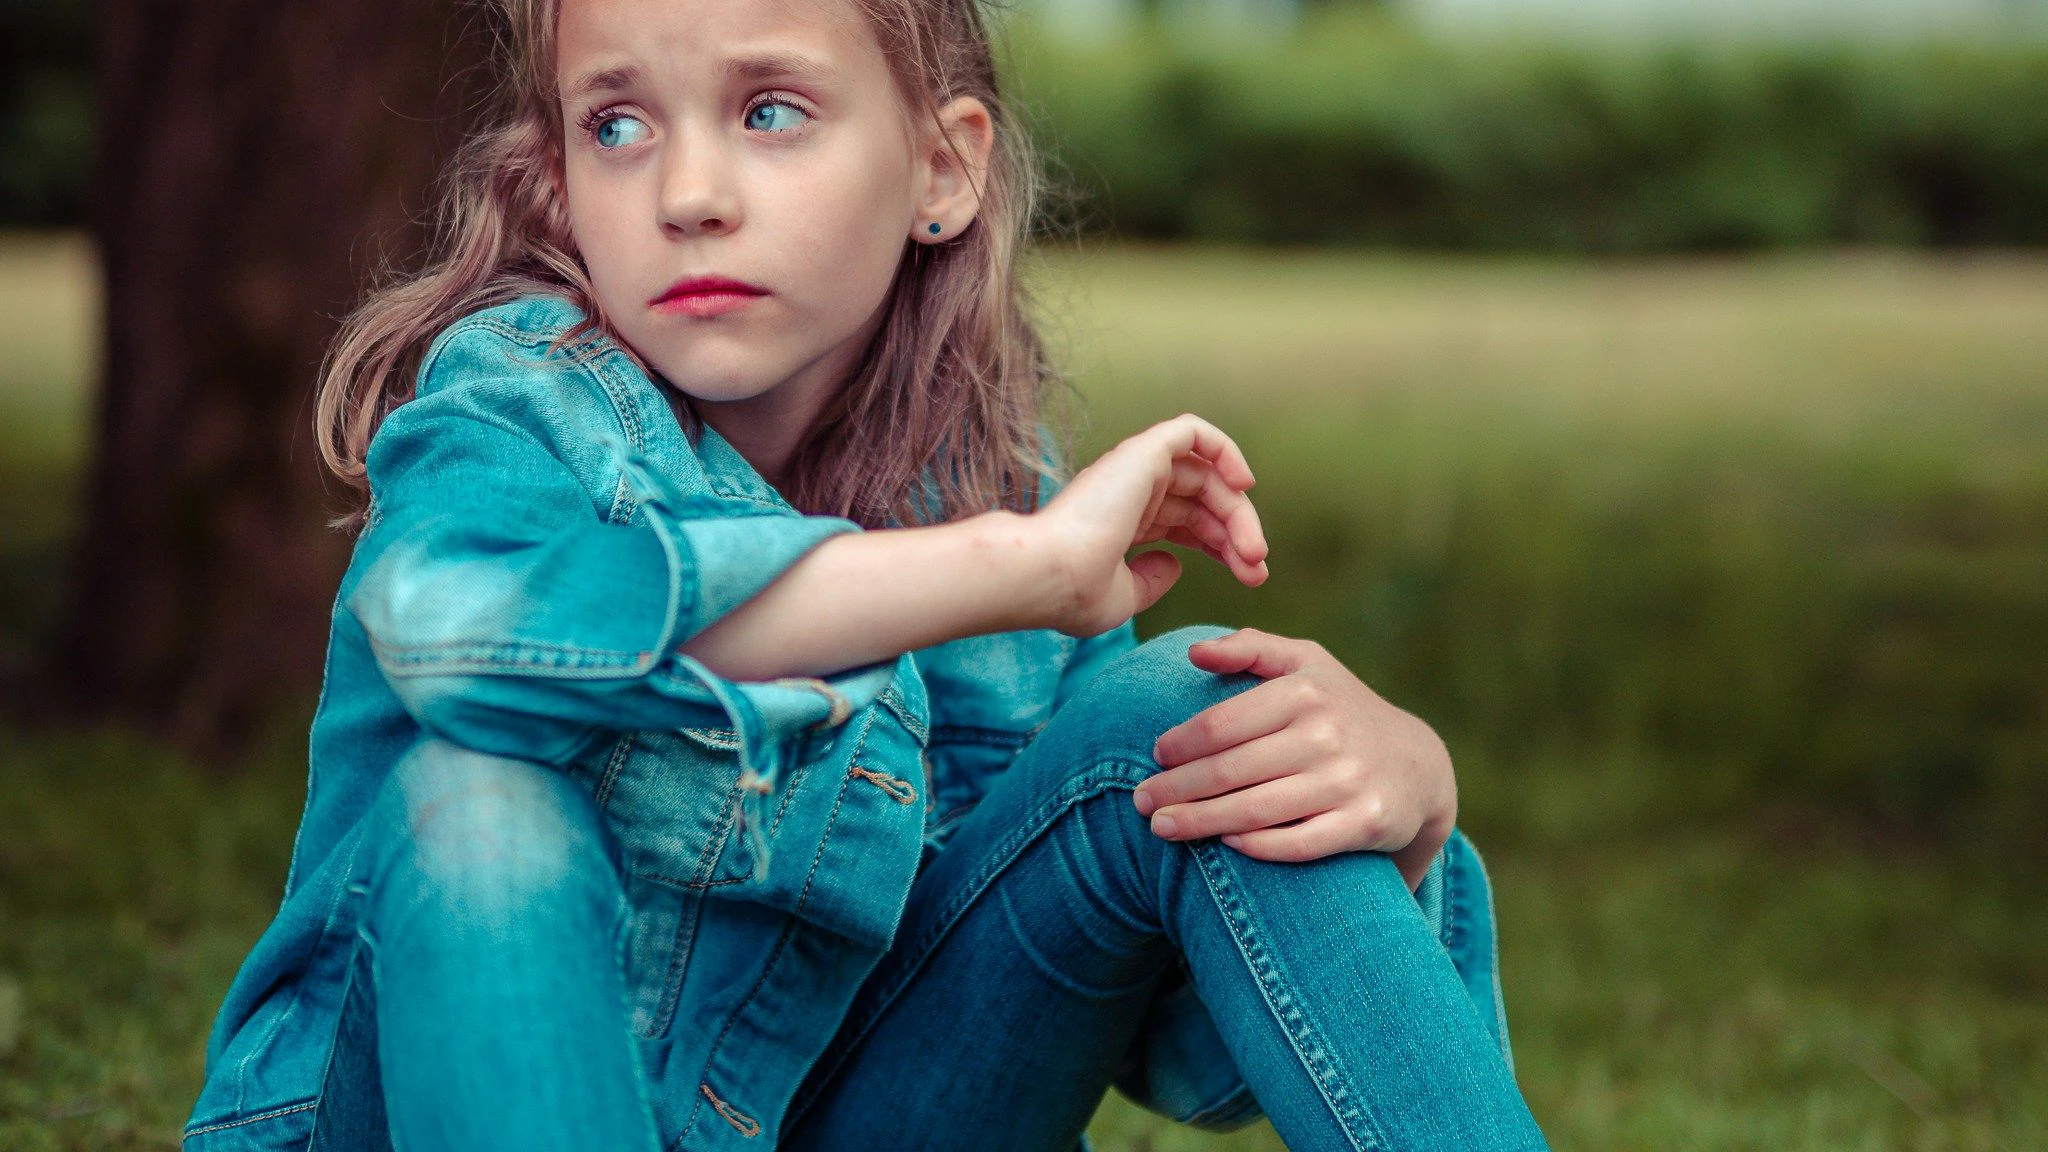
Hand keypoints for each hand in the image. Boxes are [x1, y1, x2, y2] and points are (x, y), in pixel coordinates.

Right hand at [1034, 413, 1268, 636]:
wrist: (1048, 575)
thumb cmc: (1073, 594)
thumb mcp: (1122, 597)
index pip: (1187, 522)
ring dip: (1238, 510)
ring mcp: (1134, 469)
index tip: (1250, 578)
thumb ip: (1150, 581)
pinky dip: (1224, 449)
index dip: (1223, 547)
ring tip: (1254, 551)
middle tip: (1257, 570)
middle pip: (1203, 501)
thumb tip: (1175, 563)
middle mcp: (1129, 491)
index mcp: (1123, 523)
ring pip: (1206, 475)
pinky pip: (1192, 432)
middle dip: (1237, 534)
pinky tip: (1244, 485)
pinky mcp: (1142, 452)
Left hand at [1133, 629, 1456, 889]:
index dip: (1181, 743)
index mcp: (1304, 691)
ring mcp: (1347, 781)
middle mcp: (1327, 734)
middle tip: (1141, 803)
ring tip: (1162, 829)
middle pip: (1231, 770)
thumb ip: (1250, 648)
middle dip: (1177, 789)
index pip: (1223, 723)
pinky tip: (1226, 845)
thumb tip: (1194, 652)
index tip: (1154, 757)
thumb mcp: (1306, 663)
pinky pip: (1301, 842)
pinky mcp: (1365, 824)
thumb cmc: (1340, 709)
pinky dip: (1259, 846)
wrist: (1417, 766)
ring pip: (1257, 809)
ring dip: (1201, 822)